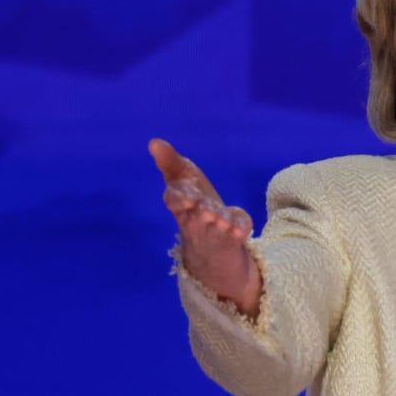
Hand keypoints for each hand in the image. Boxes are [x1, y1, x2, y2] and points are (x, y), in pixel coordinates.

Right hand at [149, 138, 261, 318]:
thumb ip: (171, 163)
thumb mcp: (184, 184)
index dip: (178, 197)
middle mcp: (196, 222)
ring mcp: (215, 232)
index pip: (174, 200)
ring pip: (218, 221)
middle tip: (204, 206)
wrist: (212, 254)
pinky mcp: (234, 238)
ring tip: (218, 216)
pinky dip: (242, 221)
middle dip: (202, 208)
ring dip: (220, 217)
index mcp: (181, 207)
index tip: (183, 195)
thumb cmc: (196, 210)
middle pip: (198, 211)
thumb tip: (154, 142)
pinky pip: (240, 227)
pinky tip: (241, 221)